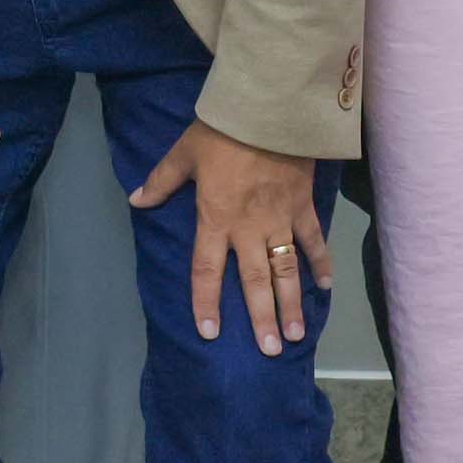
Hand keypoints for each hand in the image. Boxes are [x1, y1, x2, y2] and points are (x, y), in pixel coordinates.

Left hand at [140, 121, 332, 354]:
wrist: (268, 111)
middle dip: (261, 318)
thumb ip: (161, 181)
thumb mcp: (183, 154)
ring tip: (295, 335)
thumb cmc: (221, 131)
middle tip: (269, 350)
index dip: (206, 303)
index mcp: (215, 219)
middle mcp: (248, 229)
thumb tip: (136, 201)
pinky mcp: (303, 207)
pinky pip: (314, 241)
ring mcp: (280, 220)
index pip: (207, 270)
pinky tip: (326, 287)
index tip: (210, 333)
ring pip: (287, 270)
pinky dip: (322, 263)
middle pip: (254, 281)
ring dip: (292, 303)